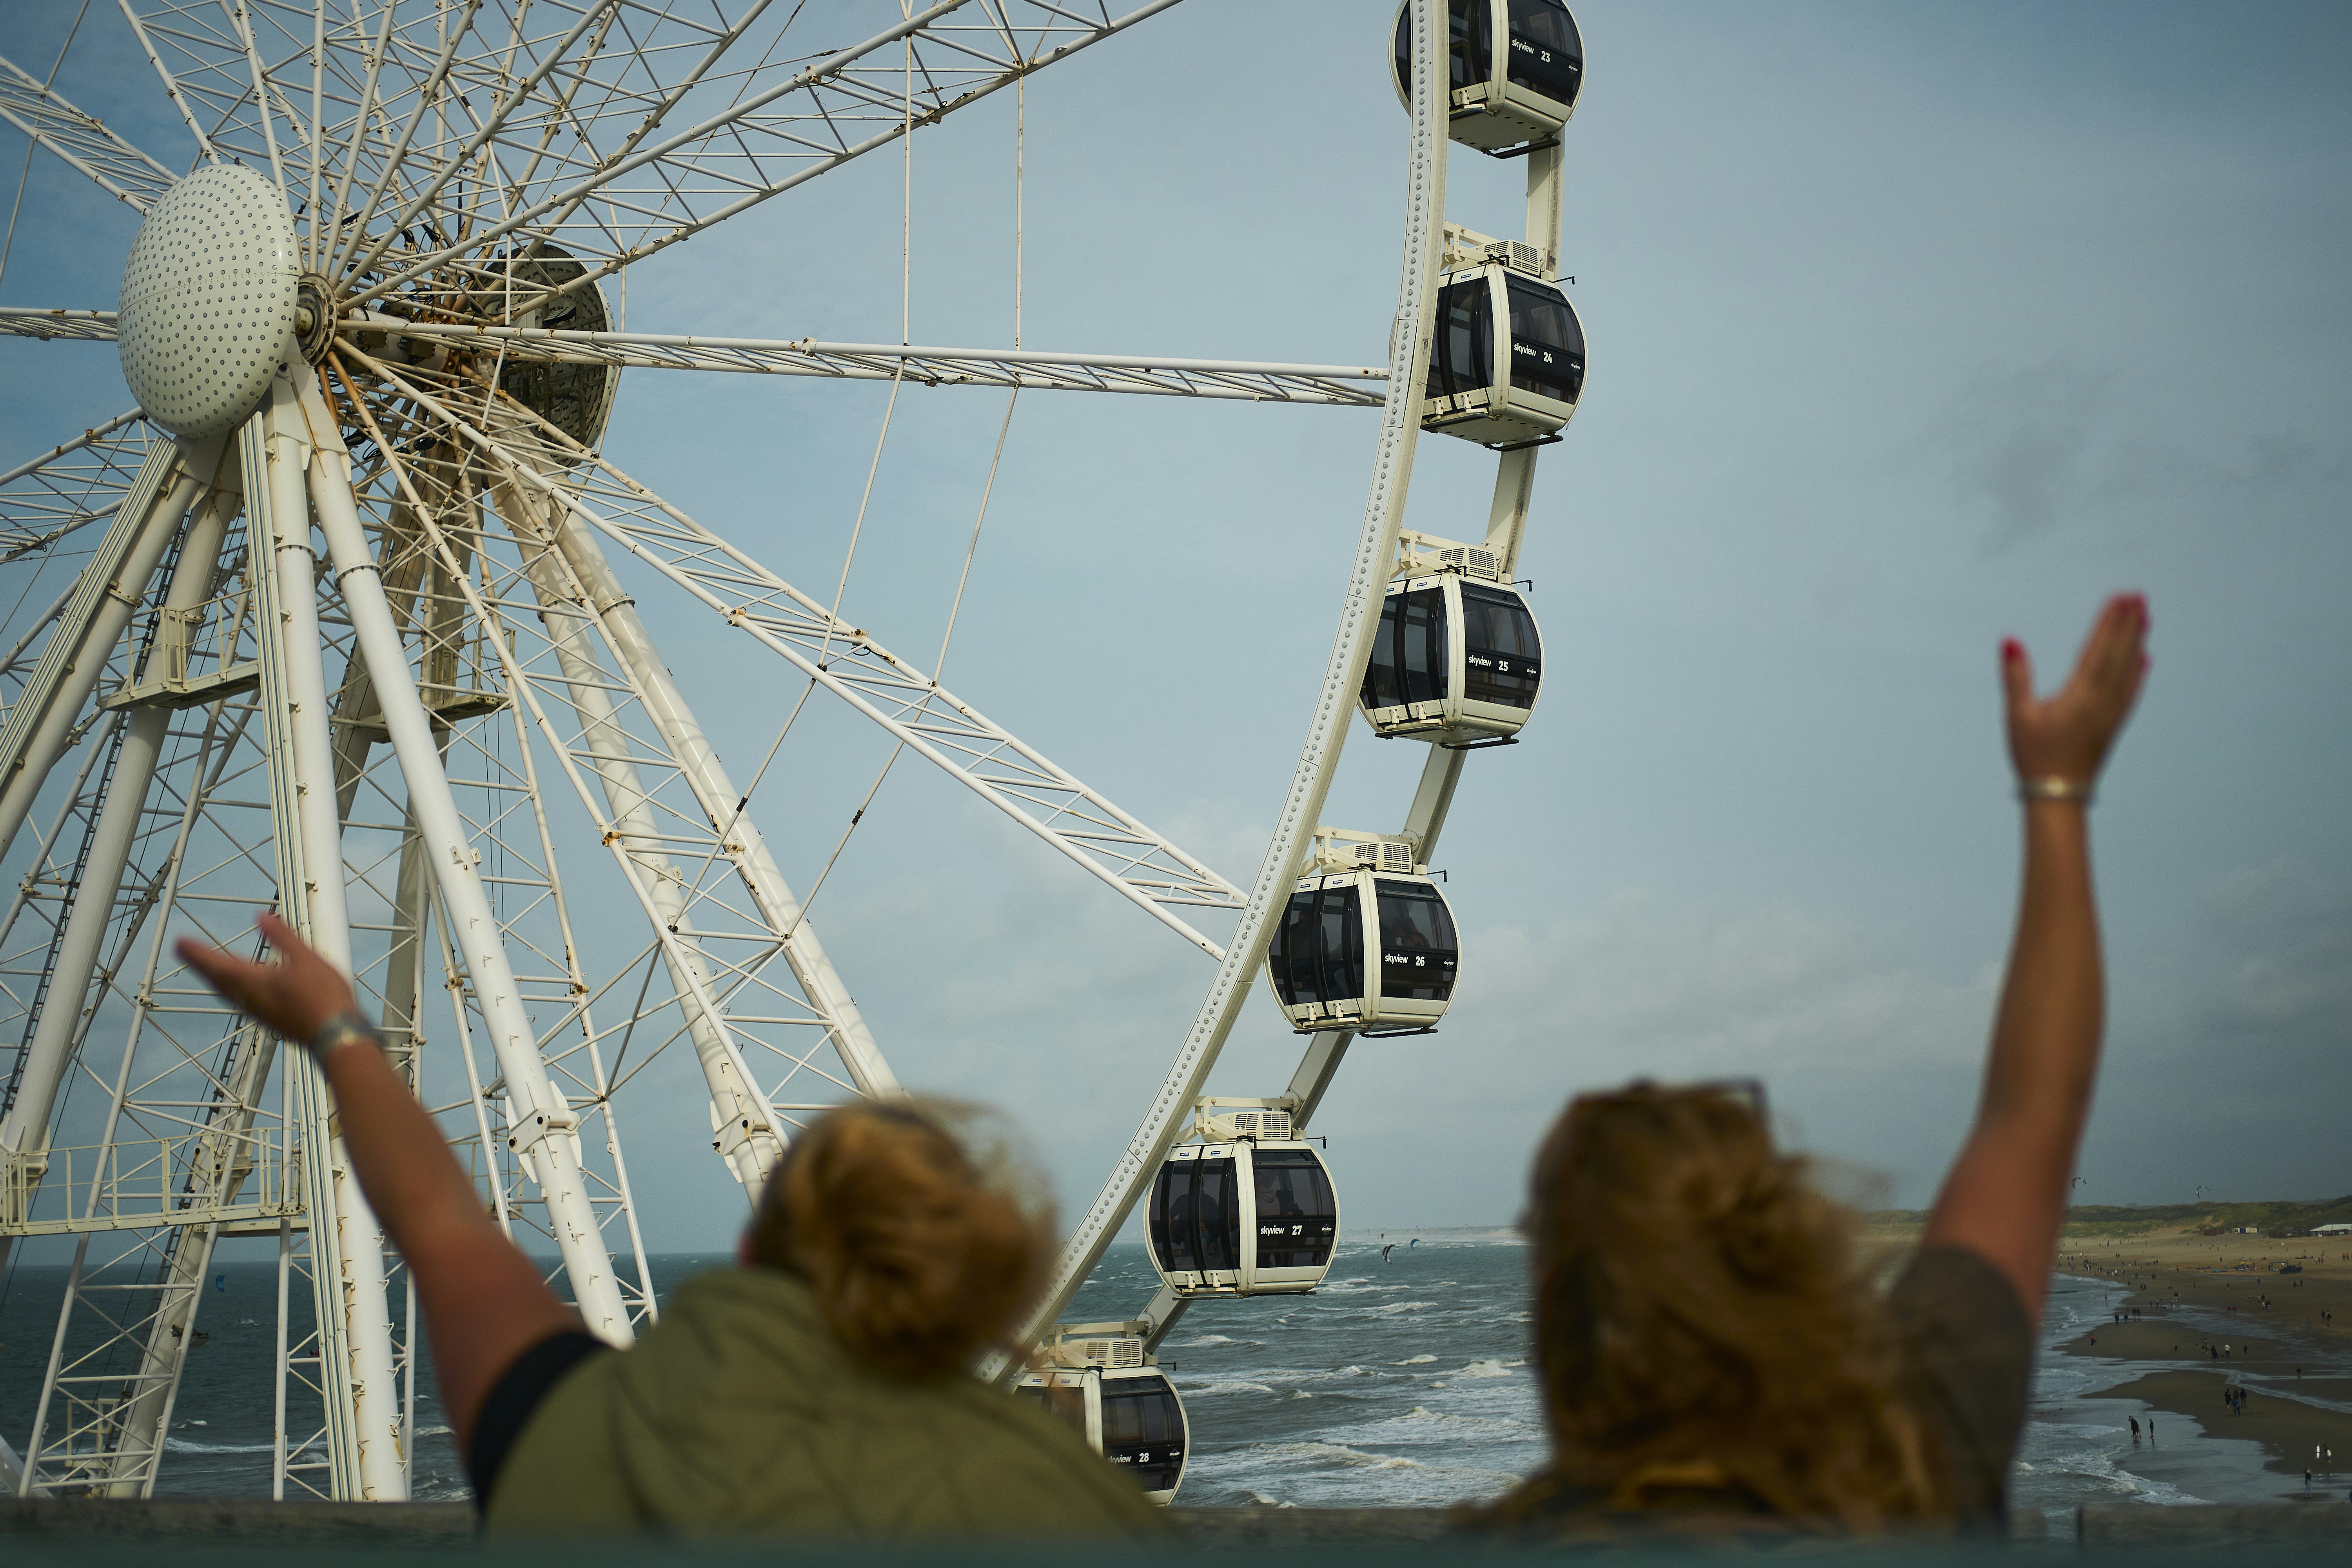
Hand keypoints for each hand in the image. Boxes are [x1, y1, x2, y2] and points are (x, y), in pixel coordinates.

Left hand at [177, 911, 357, 1043]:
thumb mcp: (306, 957)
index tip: (179, 943)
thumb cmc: (322, 997)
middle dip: (199, 964)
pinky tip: (241, 987)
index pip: (216, 965)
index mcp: (254, 982)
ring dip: (214, 977)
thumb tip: (262, 918)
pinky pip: (239, 1001)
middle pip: (216, 980)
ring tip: (209, 967)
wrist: (335, 1033)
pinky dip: (231, 988)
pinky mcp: (269, 1019)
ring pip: (226, 992)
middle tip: (184, 952)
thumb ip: (282, 937)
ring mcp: (258, 1011)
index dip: (196, 953)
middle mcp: (249, 999)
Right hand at [2001, 593, 2149, 786]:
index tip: (2120, 598)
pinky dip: (2139, 673)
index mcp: (2081, 696)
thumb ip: (2015, 676)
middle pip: (2119, 655)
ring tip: (2145, 617)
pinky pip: (2131, 692)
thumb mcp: (2017, 715)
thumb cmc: (2034, 755)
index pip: (2099, 650)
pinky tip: (2145, 660)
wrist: (2059, 795)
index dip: (2109, 622)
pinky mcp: (2114, 724)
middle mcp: (2103, 701)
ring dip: (2137, 642)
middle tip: (2138, 596)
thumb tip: (2009, 640)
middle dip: (2128, 624)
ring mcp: (2112, 713)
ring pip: (2130, 670)